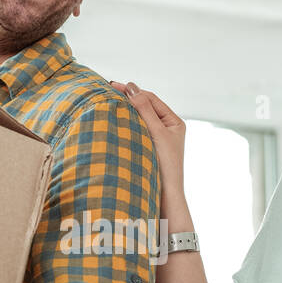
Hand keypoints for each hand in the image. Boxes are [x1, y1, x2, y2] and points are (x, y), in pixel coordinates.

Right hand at [109, 80, 186, 203]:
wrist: (165, 196)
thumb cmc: (166, 166)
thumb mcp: (157, 133)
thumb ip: (145, 110)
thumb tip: (132, 88)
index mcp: (174, 122)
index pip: (151, 100)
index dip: (133, 92)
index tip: (114, 86)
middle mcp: (166, 129)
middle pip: (144, 108)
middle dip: (127, 100)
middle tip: (106, 91)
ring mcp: (155, 140)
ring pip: (138, 120)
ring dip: (124, 112)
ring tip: (107, 104)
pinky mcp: (145, 150)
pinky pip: (134, 132)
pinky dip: (124, 126)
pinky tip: (112, 123)